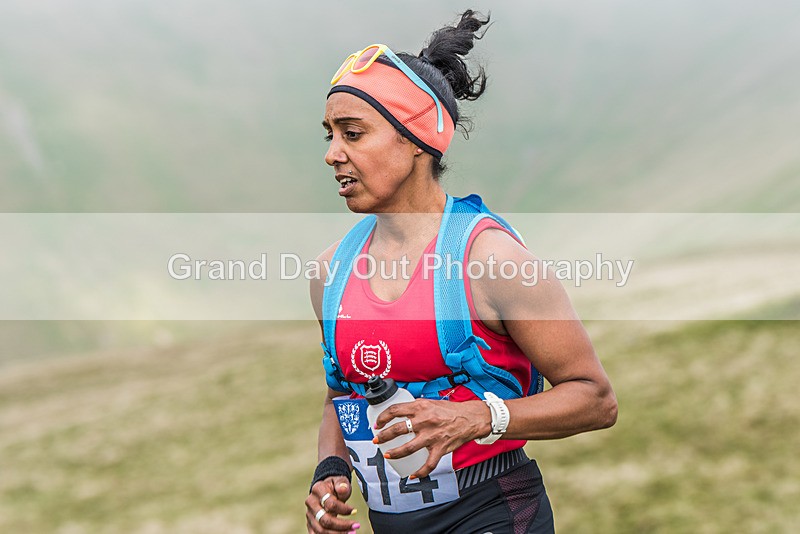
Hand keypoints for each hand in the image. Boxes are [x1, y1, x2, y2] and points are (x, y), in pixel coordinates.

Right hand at [305, 476, 359, 533]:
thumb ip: (342, 484)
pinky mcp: (310, 524)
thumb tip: (342, 489)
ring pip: (321, 530)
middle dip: (341, 526)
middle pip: (324, 520)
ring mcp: (309, 515)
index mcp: (318, 490)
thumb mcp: (340, 480)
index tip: (354, 511)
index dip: (344, 509)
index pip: (330, 504)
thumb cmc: (335, 486)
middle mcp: (311, 503)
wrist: (326, 489)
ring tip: (351, 533)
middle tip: (355, 527)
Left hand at [373, 398, 491, 478]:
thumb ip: (416, 408)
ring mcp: (432, 436)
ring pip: (408, 447)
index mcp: (421, 407)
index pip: (395, 410)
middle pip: (397, 429)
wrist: (471, 418)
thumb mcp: (430, 403)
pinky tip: (412, 475)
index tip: (378, 423)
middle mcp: (425, 421)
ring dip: (395, 453)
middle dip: (383, 436)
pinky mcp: (440, 448)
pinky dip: (420, 472)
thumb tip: (401, 413)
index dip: (383, 417)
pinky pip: (428, 464)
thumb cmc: (451, 410)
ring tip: (387, 455)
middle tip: (377, 440)